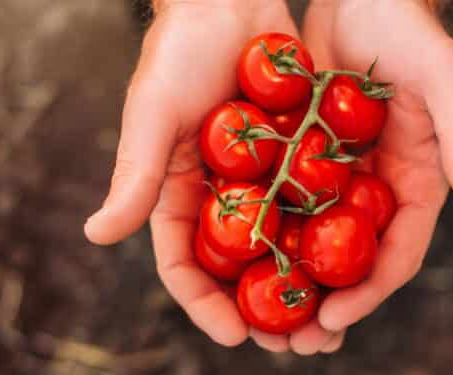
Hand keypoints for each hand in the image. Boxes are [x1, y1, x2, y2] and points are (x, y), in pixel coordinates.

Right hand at [83, 0, 300, 347]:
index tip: (236, 334)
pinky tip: (355, 264)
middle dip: (260, 310)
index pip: (183, 263)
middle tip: (291, 347)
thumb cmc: (181, 50)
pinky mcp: (291, 159)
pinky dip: (327, 239)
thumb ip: (134, 174)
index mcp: (176, 193)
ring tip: (328, 325)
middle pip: (237, 270)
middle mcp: (217, 196)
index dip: (204, 305)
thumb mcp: (153, 112)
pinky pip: (311, 207)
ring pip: (280, 248)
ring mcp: (257, 181)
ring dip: (300, 289)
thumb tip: (97, 234)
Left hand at [277, 0, 452, 353]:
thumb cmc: (405, 27)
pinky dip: (263, 237)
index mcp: (415, 182)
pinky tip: (235, 262)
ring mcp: (335, 177)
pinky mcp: (300, 158)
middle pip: (349, 263)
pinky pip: (280, 205)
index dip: (369, 293)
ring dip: (288, 285)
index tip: (332, 321)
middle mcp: (374, 189)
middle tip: (291, 345)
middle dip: (324, 306)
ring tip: (257, 321)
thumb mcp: (445, 73)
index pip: (396, 253)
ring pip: (310, 244)